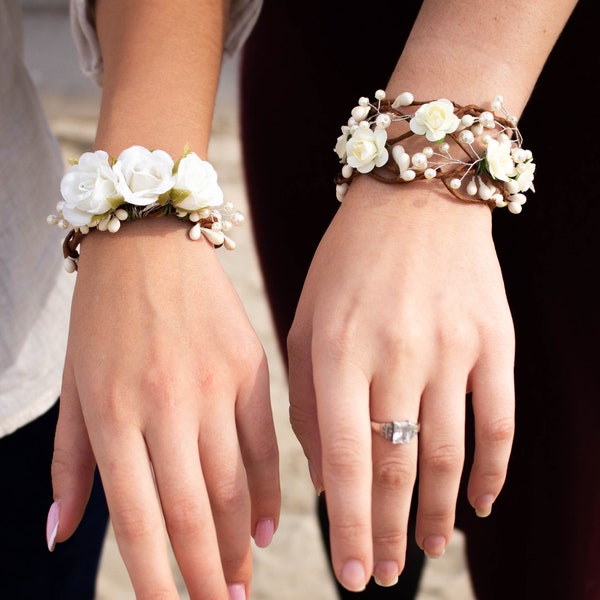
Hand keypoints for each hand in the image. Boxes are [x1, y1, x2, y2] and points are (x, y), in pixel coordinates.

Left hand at [50, 218, 279, 598]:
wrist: (150, 241)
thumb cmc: (102, 316)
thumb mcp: (72, 385)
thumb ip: (68, 464)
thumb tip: (61, 536)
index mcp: (114, 414)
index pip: (138, 520)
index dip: (154, 579)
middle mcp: (167, 405)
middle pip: (193, 513)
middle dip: (206, 575)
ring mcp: (215, 385)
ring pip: (234, 485)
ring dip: (237, 544)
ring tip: (240, 582)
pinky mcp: (250, 368)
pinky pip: (264, 443)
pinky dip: (268, 490)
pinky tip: (265, 525)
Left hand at [288, 176, 513, 590]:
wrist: (414, 198)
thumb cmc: (346, 263)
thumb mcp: (306, 322)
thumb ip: (309, 400)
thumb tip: (326, 476)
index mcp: (338, 349)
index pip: (345, 459)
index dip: (348, 524)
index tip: (350, 576)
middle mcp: (397, 353)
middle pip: (397, 466)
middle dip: (387, 530)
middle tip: (382, 575)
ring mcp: (453, 347)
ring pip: (448, 454)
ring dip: (437, 512)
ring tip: (426, 551)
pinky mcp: (495, 340)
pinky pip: (500, 422)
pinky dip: (492, 470)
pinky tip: (479, 504)